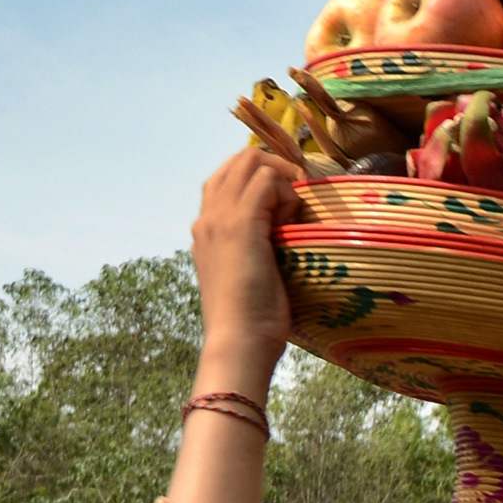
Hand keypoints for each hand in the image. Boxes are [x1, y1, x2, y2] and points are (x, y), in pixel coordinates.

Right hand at [192, 147, 298, 385]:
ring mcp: (221, 218)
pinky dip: (287, 192)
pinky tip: (292, 222)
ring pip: (251, 161)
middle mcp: (208, 217)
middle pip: (239, 159)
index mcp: (205, 229)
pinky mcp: (242, 224)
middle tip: (297, 197)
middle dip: (275, 168)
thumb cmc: (250, 320)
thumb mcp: (248, 275)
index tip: (285, 202)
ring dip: (282, 178)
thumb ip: (255, 249)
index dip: (260, 177)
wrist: (238, 342)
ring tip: (293, 213)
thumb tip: (280, 236)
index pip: (227, 177)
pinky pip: (267, 181)